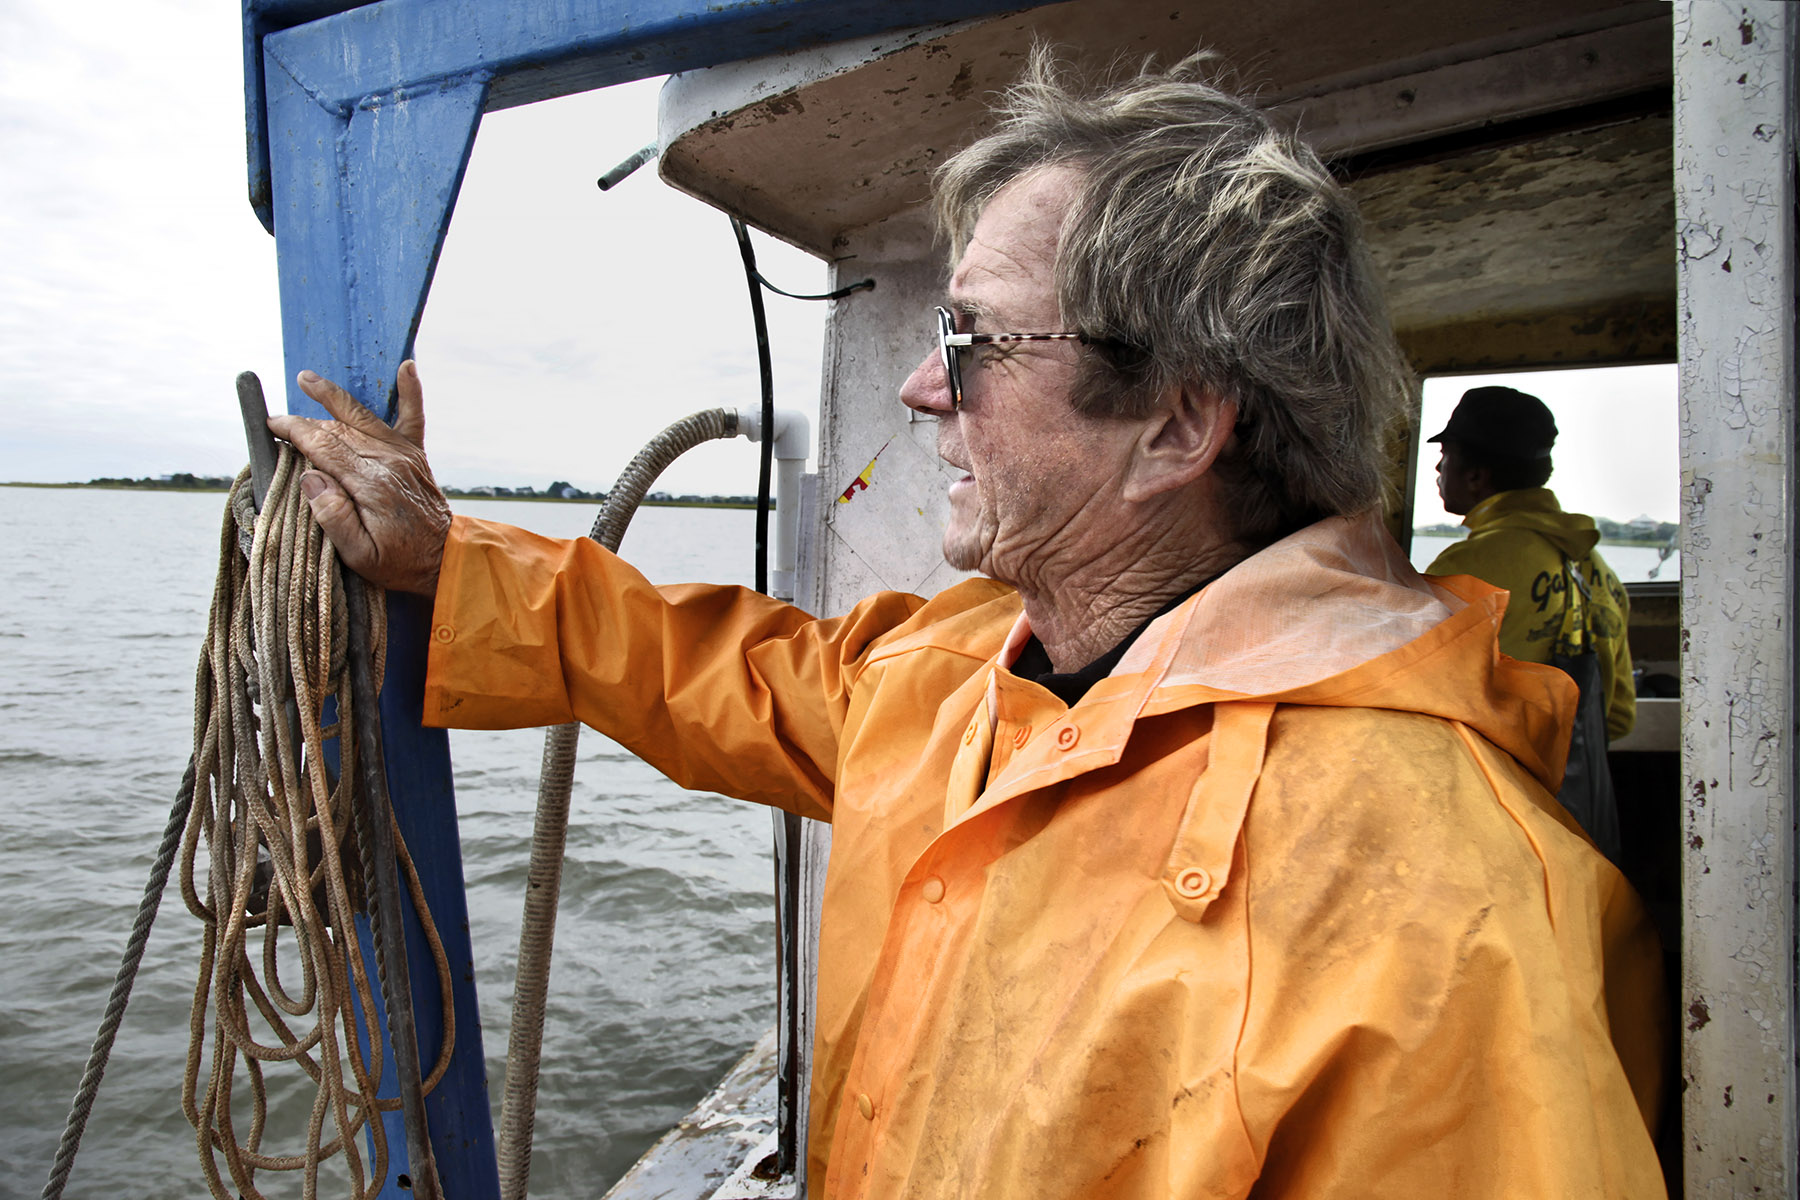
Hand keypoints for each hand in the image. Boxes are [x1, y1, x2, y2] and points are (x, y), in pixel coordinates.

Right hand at [266, 360, 451, 595]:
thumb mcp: (359, 554)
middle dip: (305, 420)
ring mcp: (404, 456)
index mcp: (370, 484)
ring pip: (363, 418)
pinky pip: (414, 417)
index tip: (271, 426)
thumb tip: (311, 477)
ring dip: (334, 396)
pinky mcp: (416, 457)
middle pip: (337, 430)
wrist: (445, 560)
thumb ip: (333, 516)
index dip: (294, 432)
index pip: (323, 446)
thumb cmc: (399, 562)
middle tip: (278, 419)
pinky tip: (407, 366)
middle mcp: (388, 462)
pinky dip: (411, 391)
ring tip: (307, 380)